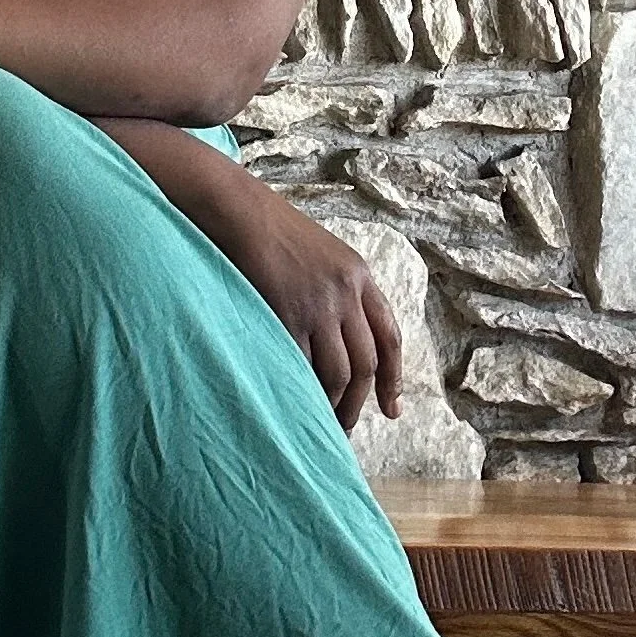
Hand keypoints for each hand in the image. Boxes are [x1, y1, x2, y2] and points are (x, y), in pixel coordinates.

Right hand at [193, 165, 402, 436]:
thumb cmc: (274, 231)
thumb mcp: (324, 254)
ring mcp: (318, 304)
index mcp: (361, 275)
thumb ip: (341, 291)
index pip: (390, 337)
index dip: (394, 379)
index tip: (391, 409)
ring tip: (320, 421)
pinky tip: (295, 401)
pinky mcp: (287, 314)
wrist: (240, 210)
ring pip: (337, 372)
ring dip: (331, 403)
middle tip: (345, 426)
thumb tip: (344, 340)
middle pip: (365, 363)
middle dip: (358, 402)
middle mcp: (347, 292)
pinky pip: (301, 364)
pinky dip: (300, 388)